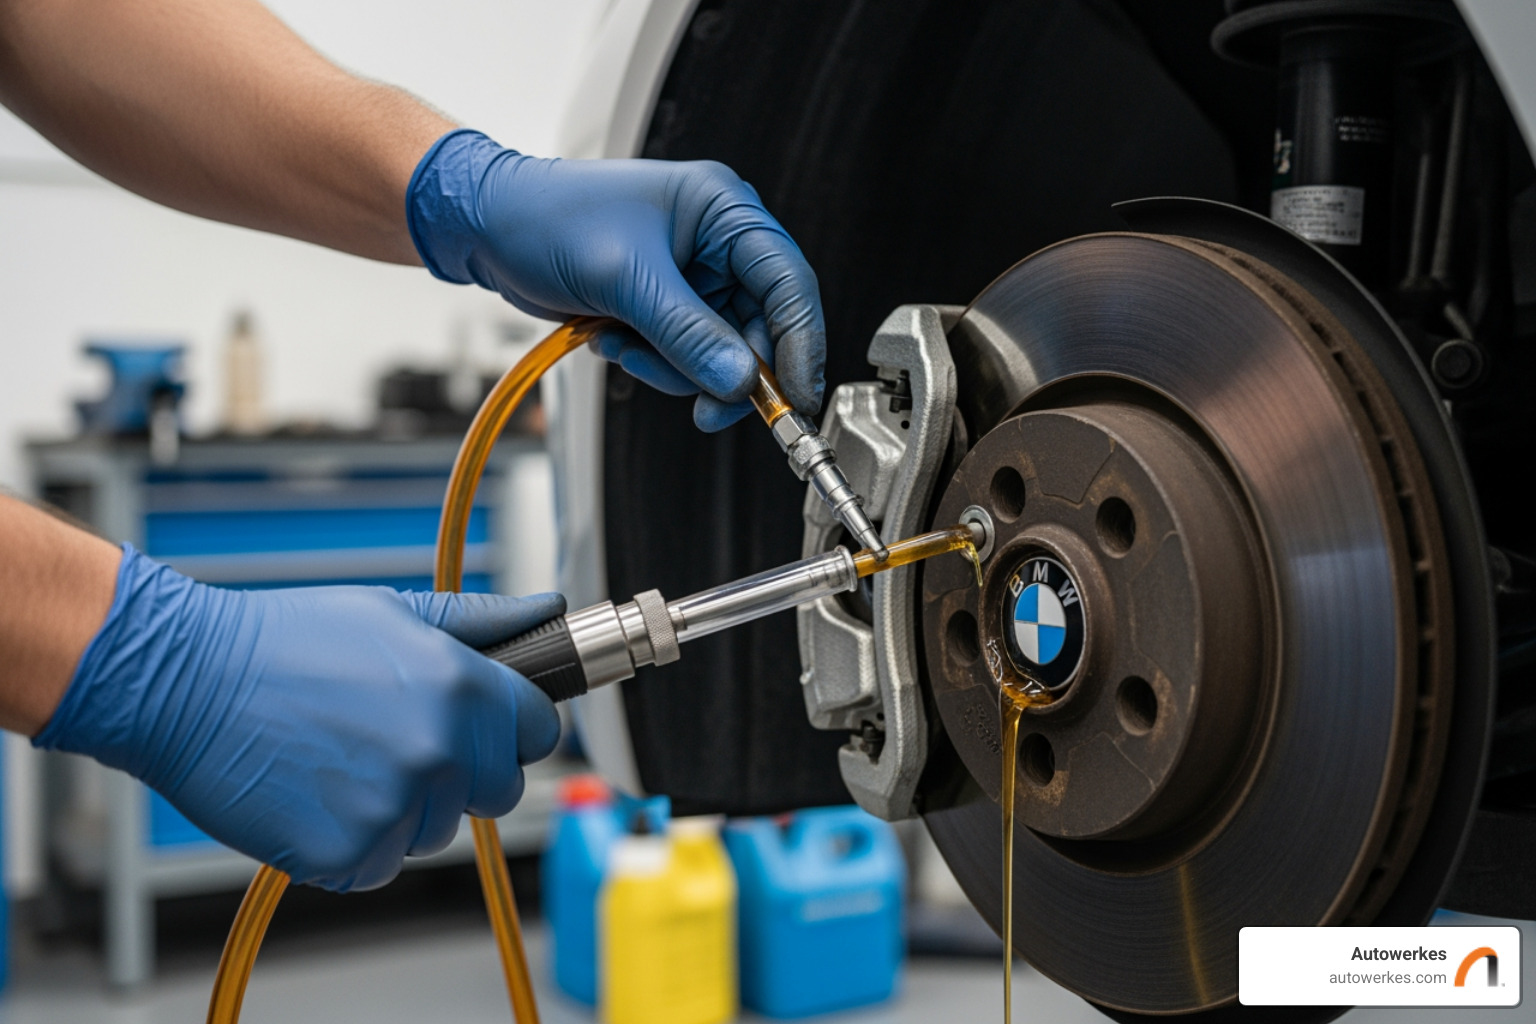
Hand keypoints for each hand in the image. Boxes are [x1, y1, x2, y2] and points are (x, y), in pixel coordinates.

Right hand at [35, 545, 562, 891]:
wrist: (185, 685)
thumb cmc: (283, 644)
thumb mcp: (393, 612)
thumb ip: (481, 622)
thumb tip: (547, 610)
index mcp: (461, 687)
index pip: (539, 730)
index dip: (512, 727)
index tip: (487, 726)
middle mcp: (440, 749)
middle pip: (500, 789)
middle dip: (464, 773)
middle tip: (401, 742)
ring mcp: (397, 807)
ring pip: (438, 829)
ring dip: (406, 807)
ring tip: (346, 758)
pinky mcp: (351, 855)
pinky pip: (383, 863)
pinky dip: (357, 842)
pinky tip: (320, 795)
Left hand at [406, 130, 825, 430]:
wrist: (489, 227)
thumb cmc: (549, 217)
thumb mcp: (625, 278)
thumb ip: (688, 333)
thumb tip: (739, 379)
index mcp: (723, 210)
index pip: (788, 282)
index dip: (799, 344)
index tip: (793, 395)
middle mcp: (716, 241)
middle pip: (758, 327)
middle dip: (723, 369)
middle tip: (705, 404)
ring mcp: (693, 276)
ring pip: (719, 351)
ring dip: (674, 366)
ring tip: (627, 346)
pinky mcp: (667, 304)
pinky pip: (685, 354)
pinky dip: (653, 361)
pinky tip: (615, 339)